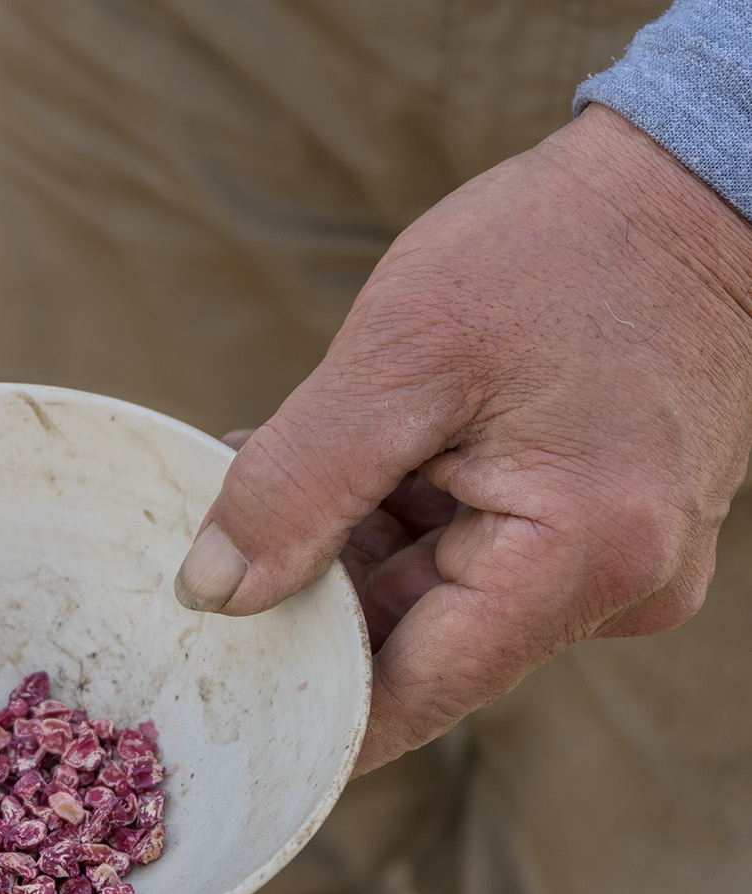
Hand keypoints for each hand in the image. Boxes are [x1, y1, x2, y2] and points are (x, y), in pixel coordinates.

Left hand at [174, 105, 751, 772]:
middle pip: (419, 647)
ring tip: (254, 472)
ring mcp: (618, 560)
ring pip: (438, 598)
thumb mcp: (400, 359)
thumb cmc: (556, 252)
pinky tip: (331, 463)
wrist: (691, 181)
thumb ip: (299, 484)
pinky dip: (397, 517)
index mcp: (576, 566)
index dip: (301, 712)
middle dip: (305, 604)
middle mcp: (613, 590)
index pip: (411, 698)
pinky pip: (477, 552)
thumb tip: (216, 592)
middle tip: (201, 548)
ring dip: (342, 550)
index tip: (205, 703)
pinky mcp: (604, 523)